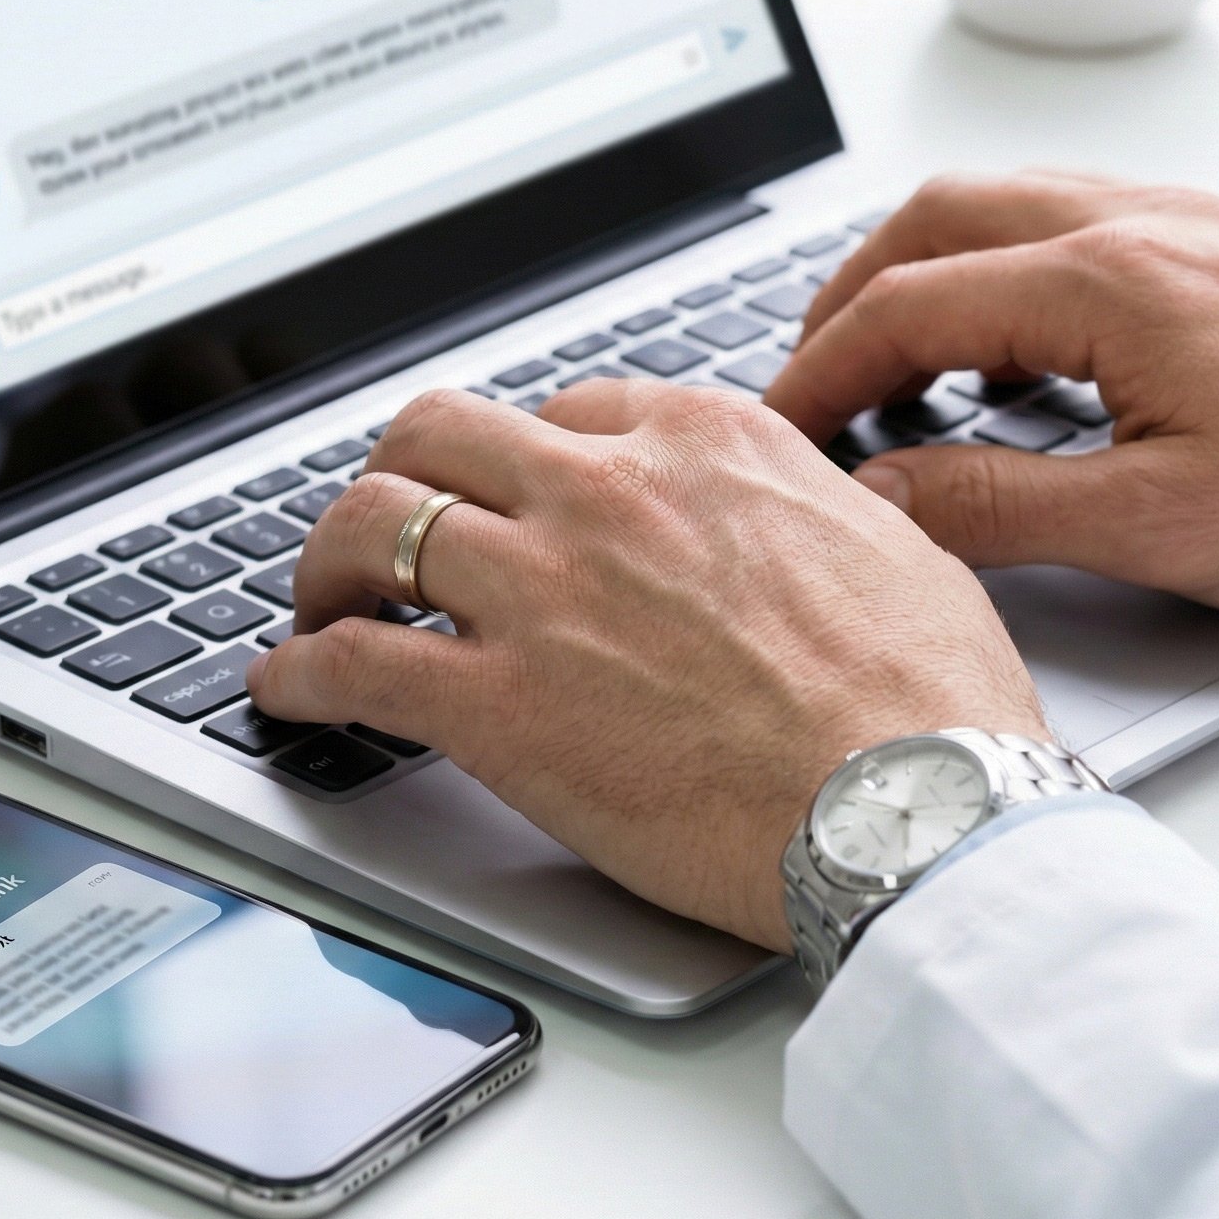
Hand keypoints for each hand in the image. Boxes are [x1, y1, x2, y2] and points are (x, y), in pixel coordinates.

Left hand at [243, 381, 1044, 951]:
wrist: (913, 810)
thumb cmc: (928, 702)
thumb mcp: (894, 546)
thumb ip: (815, 508)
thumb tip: (811, 511)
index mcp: (707, 444)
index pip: (574, 408)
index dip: (533, 458)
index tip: (522, 497)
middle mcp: (608, 493)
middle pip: (441, 432)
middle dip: (402, 472)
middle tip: (394, 526)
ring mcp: (543, 592)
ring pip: (373, 523)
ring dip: (329, 562)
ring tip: (321, 599)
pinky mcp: (498, 705)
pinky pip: (351, 664)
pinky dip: (300, 675)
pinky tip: (290, 692)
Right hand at [765, 173, 1218, 616]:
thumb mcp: (1160, 528)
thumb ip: (998, 505)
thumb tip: (884, 494)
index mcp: (1110, 280)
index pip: (908, 305)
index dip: (821, 373)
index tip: (781, 431)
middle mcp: (1142, 221)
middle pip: (938, 220)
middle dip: (852, 299)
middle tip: (815, 386)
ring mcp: (1190, 221)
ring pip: (1006, 205)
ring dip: (927, 273)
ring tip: (895, 367)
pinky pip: (1074, 219)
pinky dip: (1003, 268)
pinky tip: (1015, 348)